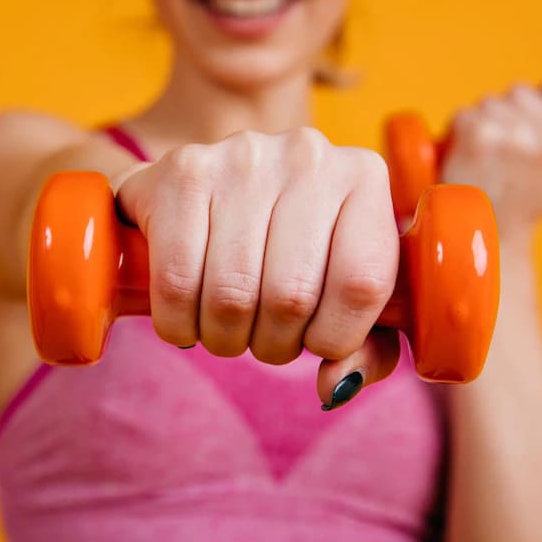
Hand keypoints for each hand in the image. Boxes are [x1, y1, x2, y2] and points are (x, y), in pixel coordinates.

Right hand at [115, 127, 399, 407]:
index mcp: (364, 178)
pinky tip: (185, 318)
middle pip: (291, 296)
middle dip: (273, 344)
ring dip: (224, 339)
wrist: (202, 189)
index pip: (361, 284)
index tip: (316, 342)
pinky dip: (178, 324)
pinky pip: (176, 281)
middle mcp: (308, 156)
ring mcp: (241, 157)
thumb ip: (364, 347)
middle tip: (263, 338)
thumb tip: (334, 386)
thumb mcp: (339, 291)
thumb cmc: (285, 248)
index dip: (334, 337)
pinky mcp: (181, 172)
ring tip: (225, 328)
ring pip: (231, 295)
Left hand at [441, 77, 541, 243]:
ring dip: (481, 123)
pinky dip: (457, 133)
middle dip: (507, 113)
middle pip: (519, 92)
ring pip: (489, 102)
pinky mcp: (481, 134)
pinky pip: (464, 115)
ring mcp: (515, 133)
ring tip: (484, 162)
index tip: (529, 119)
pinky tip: (464, 158)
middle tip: (500, 153)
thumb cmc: (523, 210)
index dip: (540, 100)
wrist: (487, 241)